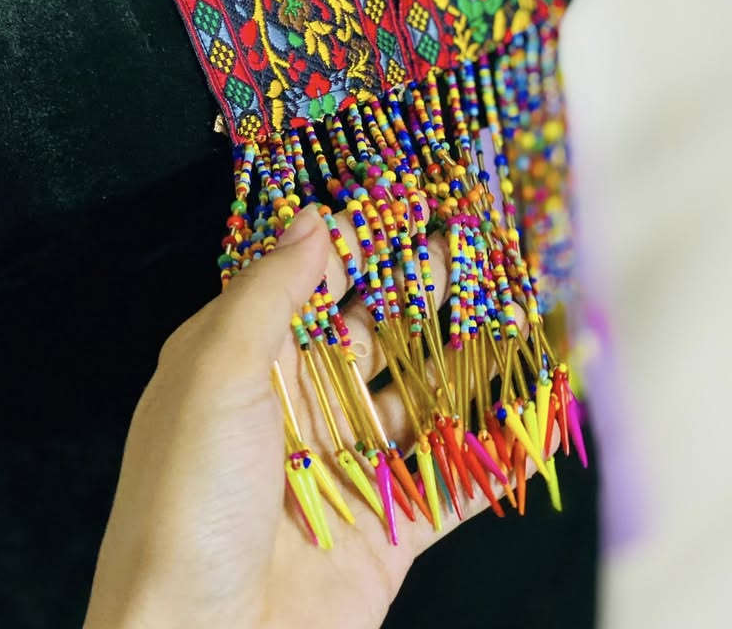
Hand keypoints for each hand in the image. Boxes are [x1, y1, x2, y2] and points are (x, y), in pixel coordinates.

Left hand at [82, 205, 554, 628]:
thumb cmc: (186, 501)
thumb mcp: (215, 376)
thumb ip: (269, 291)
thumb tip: (315, 215)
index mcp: (246, 364)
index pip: (310, 283)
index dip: (361, 242)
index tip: (412, 198)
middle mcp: (297, 409)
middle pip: (375, 334)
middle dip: (424, 290)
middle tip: (475, 241)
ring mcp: (346, 470)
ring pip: (422, 403)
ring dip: (470, 364)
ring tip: (522, 313)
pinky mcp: (386, 533)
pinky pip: (455, 483)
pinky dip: (502, 452)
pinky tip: (545, 415)